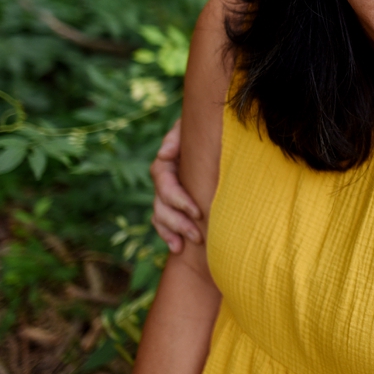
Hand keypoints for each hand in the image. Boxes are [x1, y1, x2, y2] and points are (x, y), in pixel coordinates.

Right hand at [150, 119, 202, 252]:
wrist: (214, 137)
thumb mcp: (192, 126)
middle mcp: (164, 179)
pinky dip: (168, 236)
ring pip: (160, 216)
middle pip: (161, 204)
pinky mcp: (174, 205)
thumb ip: (177, 136)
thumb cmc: (206, 130)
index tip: (197, 212)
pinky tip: (177, 248)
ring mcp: (166, 194)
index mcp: (167, 162)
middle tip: (197, 235)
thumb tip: (164, 154)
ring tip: (186, 245)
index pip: (165, 182)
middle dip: (178, 222)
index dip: (178, 199)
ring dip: (172, 232)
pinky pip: (163, 223)